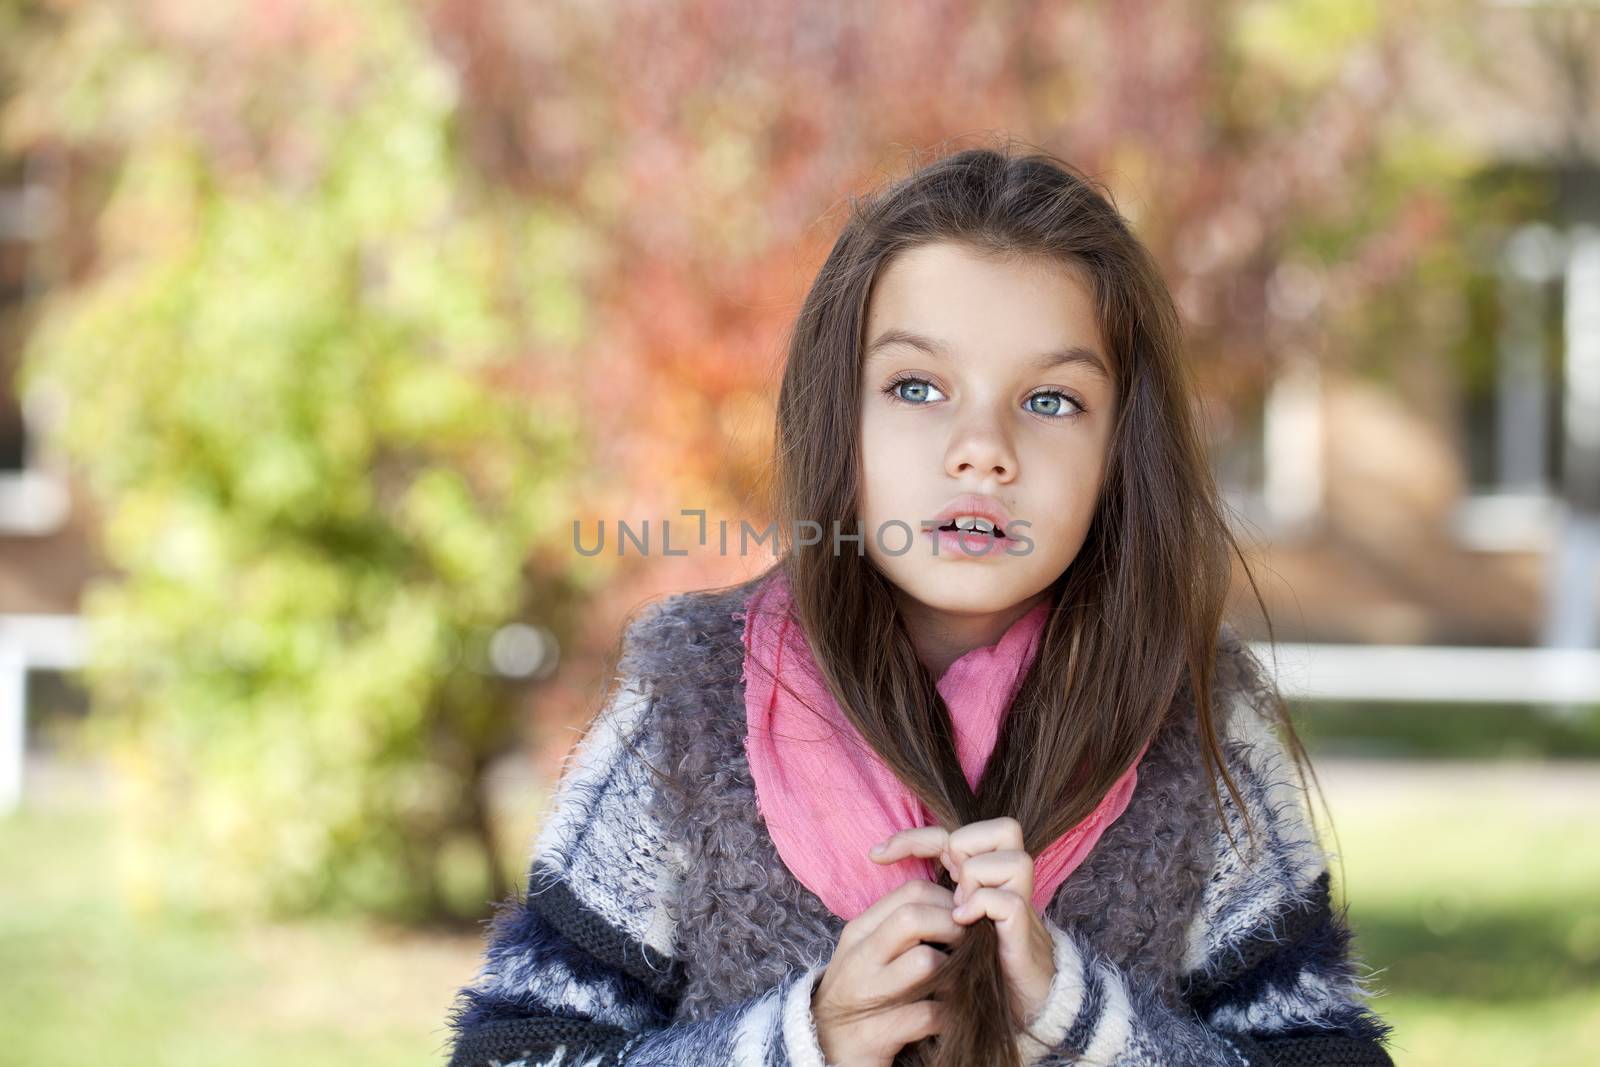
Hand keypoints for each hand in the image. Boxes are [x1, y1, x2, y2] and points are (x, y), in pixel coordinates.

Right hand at [811, 878, 970, 1066]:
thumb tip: (954, 907)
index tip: (965, 920)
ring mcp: (865, 993)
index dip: (949, 900)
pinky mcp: (876, 1032)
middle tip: (970, 946)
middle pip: (915, 917)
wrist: (823, 1046)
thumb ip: (901, 928)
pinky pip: (929, 1014)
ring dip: (954, 971)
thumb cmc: (860, 992)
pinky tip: (947, 1017)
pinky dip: (948, 1015)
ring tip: (959, 981)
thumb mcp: (870, 952)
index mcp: (860, 931)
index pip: (911, 892)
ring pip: (925, 961)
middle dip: (954, 928)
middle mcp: (860, 956)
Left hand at [869, 817, 1056, 1026]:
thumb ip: (932, 889)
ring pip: (1010, 858)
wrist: (1018, 1000)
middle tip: (950, 884)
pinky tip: (963, 922)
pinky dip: (980, 906)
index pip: (953, 832)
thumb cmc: (976, 956)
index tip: (876, 855)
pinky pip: (1003, 900)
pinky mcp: (1024, 929)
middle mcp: (1011, 880)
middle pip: (1004, 828)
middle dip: (966, 850)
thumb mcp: (948, 916)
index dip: (913, 837)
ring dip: (974, 879)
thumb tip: (884, 861)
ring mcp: (1022, 901)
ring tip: (960, 908)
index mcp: (989, 872)